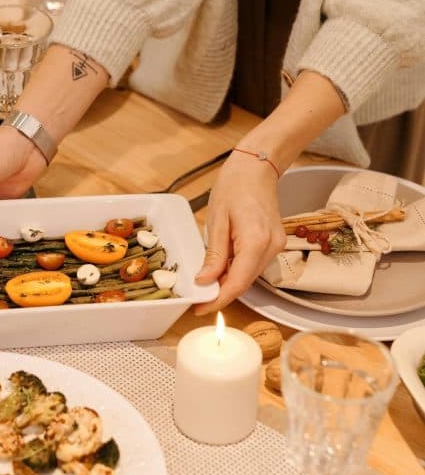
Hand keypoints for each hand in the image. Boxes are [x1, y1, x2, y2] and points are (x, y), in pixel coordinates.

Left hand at [194, 154, 285, 313]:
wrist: (257, 166)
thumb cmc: (235, 185)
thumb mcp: (217, 220)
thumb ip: (213, 255)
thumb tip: (205, 281)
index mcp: (255, 241)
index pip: (237, 283)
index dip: (218, 300)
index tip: (199, 308)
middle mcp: (271, 247)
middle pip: (244, 283)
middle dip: (221, 293)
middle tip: (197, 299)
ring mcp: (276, 246)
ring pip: (249, 276)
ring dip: (228, 282)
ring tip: (205, 283)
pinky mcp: (275, 243)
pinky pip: (253, 265)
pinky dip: (236, 270)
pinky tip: (221, 268)